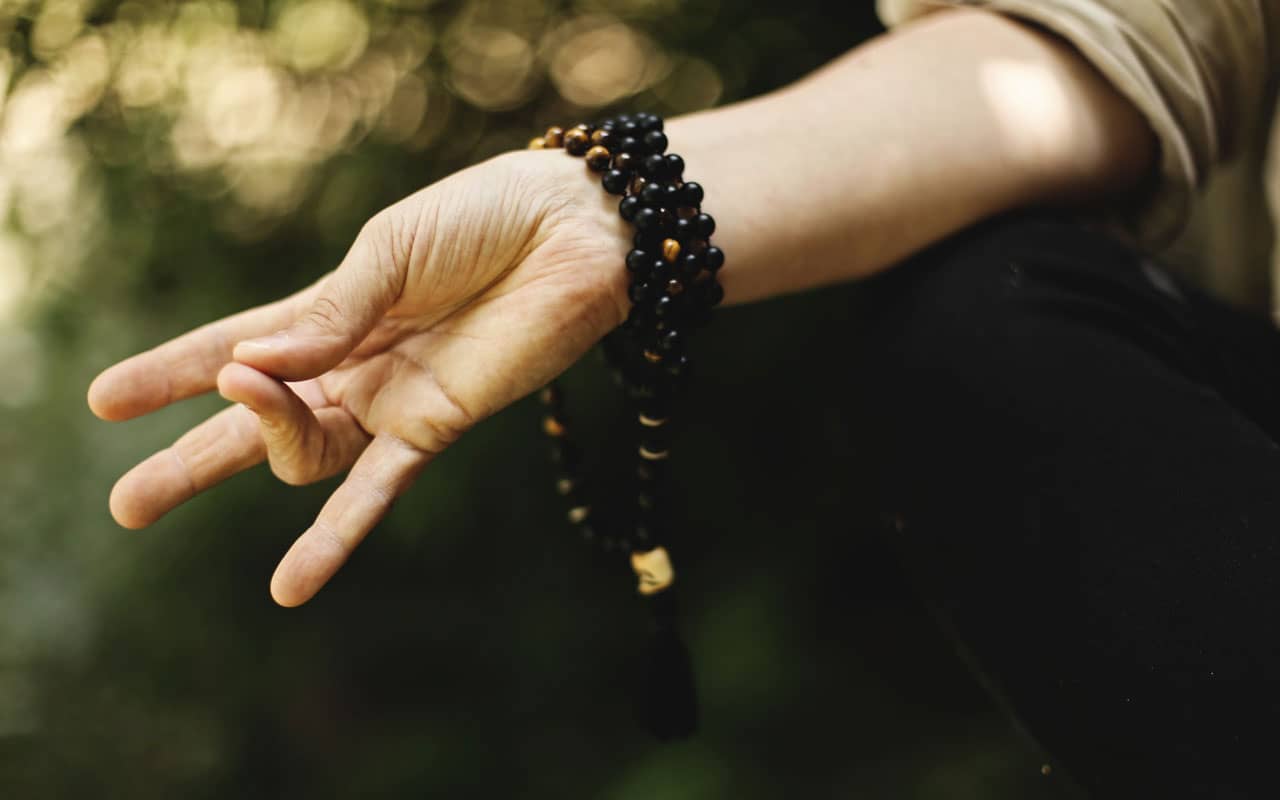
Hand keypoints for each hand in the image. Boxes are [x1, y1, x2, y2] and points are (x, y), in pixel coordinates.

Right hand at [88, 150, 630, 606]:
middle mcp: (351, 366)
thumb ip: (327, 314)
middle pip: (254, 421)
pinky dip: (333, 537)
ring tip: (185, 460)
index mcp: (331, 312)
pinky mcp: (435, 428)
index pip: (234, 347)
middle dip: (189, 458)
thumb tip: (249, 364)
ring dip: (253, 445)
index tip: (104, 401)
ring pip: (301, 453)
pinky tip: (290, 586)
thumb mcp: (390, 252)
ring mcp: (389, 402)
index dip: (171, 372)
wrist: (576, 232)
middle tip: (127, 503)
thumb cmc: (484, 221)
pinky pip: (376, 491)